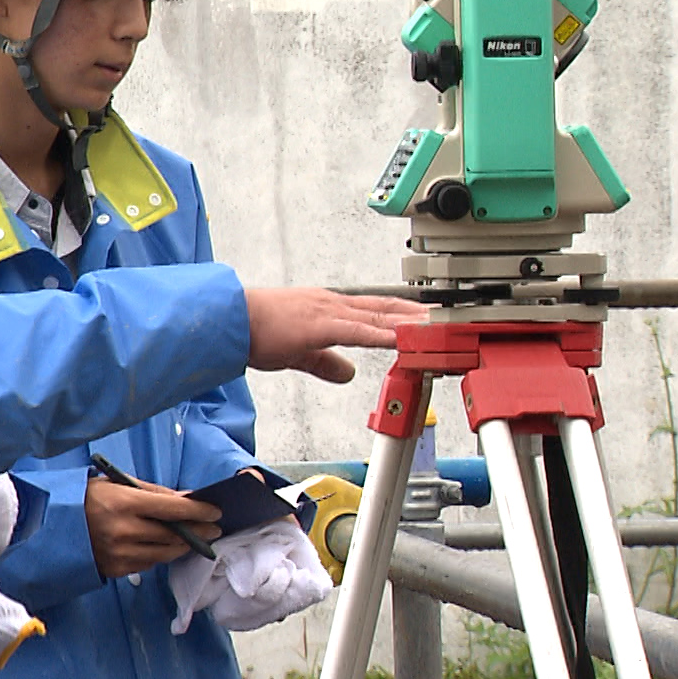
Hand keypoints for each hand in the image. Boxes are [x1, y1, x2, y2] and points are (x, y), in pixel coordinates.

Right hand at [84, 476, 221, 578]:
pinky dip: (159, 554)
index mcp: (125, 503)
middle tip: (213, 528)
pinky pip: (148, 564)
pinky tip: (163, 546)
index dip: (198, 511)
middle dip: (197, 531)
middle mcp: (124, 530)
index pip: (172, 508)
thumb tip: (186, 498)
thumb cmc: (87, 498)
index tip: (215, 512)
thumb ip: (153, 493)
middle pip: (173, 534)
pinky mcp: (115, 569)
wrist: (52, 524)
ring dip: (182, 546)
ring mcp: (119, 553)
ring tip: (193, 538)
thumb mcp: (118, 485)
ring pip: (164, 553)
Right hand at [242, 289, 426, 383]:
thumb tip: (348, 373)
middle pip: (386, 309)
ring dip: (409, 322)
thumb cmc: (255, 331)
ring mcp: (327, 312)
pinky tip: (401, 338)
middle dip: (419, 314)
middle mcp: (333, 304)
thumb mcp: (297, 351)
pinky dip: (381, 334)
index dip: (403, 315)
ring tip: (437, 326)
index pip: (374, 311)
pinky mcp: (319, 326)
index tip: (428, 319)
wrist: (228, 320)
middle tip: (449, 319)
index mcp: (328, 308)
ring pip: (378, 317)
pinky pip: (357, 331)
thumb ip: (325, 362)